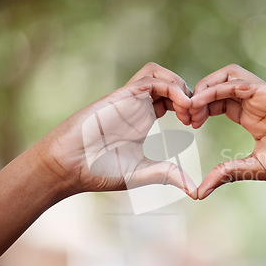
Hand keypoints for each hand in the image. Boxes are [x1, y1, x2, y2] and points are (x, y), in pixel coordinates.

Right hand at [32, 62, 197, 198]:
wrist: (68, 166)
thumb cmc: (100, 171)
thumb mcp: (144, 173)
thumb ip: (168, 175)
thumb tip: (194, 191)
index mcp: (145, 119)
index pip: (173, 99)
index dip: (190, 107)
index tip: (197, 125)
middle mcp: (138, 106)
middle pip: (169, 82)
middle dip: (189, 94)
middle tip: (197, 117)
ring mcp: (129, 99)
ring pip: (159, 73)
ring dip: (179, 84)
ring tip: (189, 108)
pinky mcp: (120, 96)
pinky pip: (149, 79)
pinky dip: (170, 86)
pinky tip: (182, 104)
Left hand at [189, 64, 265, 198]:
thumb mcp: (253, 168)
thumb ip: (226, 174)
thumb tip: (198, 193)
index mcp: (249, 117)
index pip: (216, 104)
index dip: (198, 109)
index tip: (186, 124)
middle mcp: (253, 103)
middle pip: (216, 88)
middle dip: (196, 98)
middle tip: (183, 115)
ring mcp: (261, 94)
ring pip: (225, 76)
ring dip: (204, 87)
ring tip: (190, 106)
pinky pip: (237, 81)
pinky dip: (216, 87)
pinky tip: (202, 100)